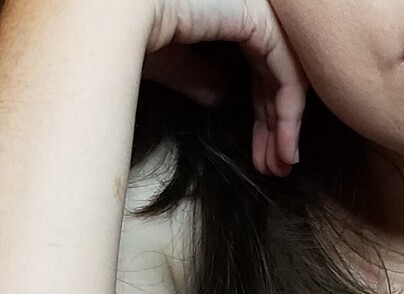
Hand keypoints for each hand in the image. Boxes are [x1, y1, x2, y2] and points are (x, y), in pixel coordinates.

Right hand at [142, 1, 307, 176]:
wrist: (114, 19)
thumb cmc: (128, 34)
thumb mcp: (170, 61)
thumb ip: (199, 77)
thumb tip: (220, 98)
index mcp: (224, 11)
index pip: (257, 67)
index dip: (261, 114)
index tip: (261, 155)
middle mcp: (244, 7)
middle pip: (273, 75)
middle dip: (276, 126)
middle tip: (275, 167)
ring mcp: (254, 9)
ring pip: (286, 77)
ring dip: (285, 127)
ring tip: (280, 167)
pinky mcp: (259, 19)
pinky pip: (287, 73)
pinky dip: (289, 115)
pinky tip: (284, 149)